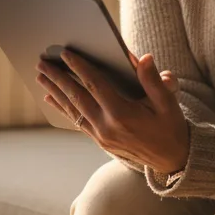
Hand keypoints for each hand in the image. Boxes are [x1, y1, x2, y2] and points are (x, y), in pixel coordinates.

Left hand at [35, 50, 189, 175]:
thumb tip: (144, 58)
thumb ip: (153, 80)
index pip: (95, 85)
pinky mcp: (100, 141)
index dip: (79, 67)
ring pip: (73, 110)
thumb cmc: (171, 127)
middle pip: (76, 97)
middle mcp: (107, 127)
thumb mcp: (167, 103)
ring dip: (56, 91)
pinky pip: (77, 121)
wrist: (173, 160)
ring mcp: (101, 136)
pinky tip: (52, 98)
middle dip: (58, 78)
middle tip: (41, 62)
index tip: (65, 53)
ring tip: (41, 77)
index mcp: (122, 115)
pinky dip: (63, 108)